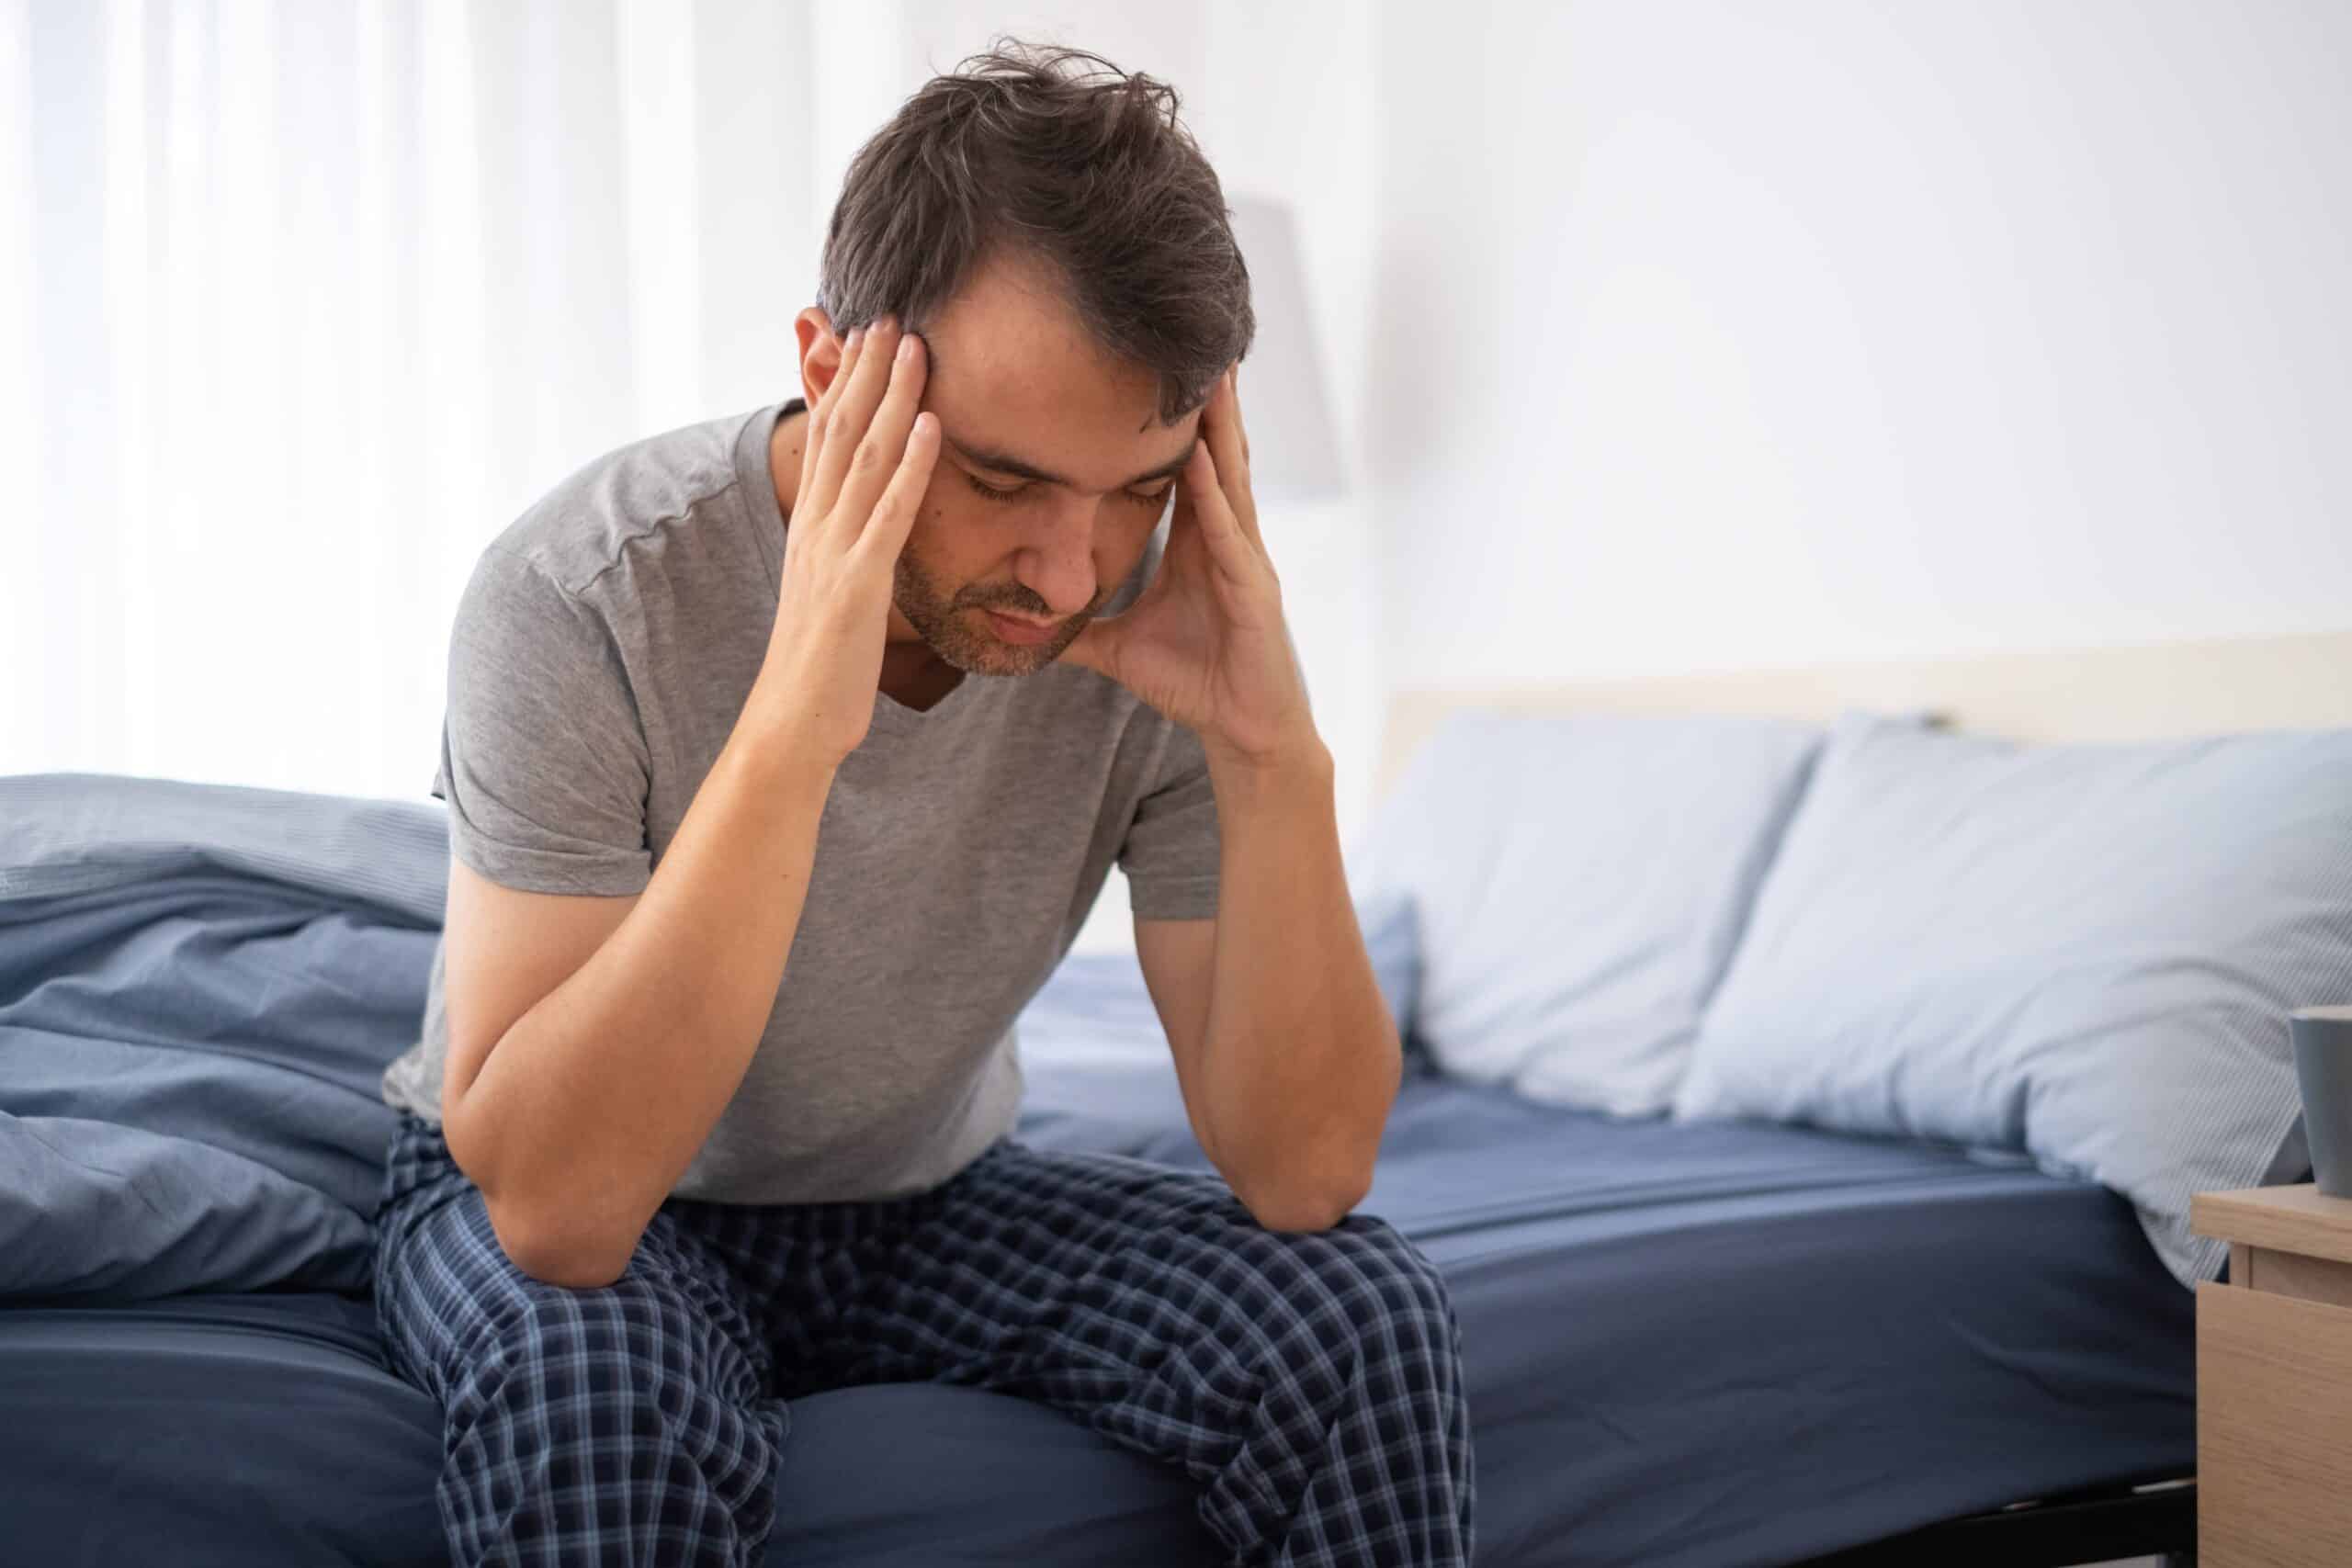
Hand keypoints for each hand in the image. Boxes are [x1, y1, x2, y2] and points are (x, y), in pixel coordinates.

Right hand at [752, 317, 937, 765]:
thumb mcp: (834, 598)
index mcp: (811, 529)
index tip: (867, 337)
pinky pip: (889, 513)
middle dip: (867, 369)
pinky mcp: (857, 584)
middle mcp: (816, 528)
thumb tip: (869, 537)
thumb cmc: (820, 672)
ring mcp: (834, 552)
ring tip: (916, 345)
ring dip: (892, 396)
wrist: (790, 727)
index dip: (847, 384)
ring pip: (865, 457)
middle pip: (842, 430)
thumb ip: (849, 558)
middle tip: (892, 313)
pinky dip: (911, 465)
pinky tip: (931, 426)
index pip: (828, 440)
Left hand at [1063, 367, 1316, 768]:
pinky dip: (1213, 495)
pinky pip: (1228, 534)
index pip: (1181, 466)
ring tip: (1208, 372)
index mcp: (1198, 544)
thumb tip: (1025, 625)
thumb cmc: (1196, 685)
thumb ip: (1078, 631)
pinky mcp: (1254, 591)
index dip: (1169, 419)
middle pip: (1213, 454)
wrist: (1245, 732)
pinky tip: (1198, 458)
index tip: (1149, 366)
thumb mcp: (1121, 649)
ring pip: (1229, 479)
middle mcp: (1226, 539)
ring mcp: (1245, 561)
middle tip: (1194, 337)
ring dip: (1218, 426)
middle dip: (1205, 400)